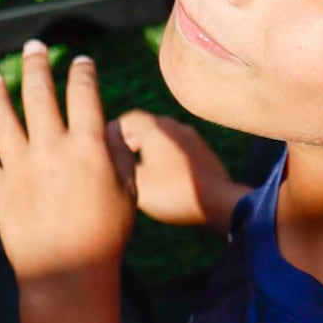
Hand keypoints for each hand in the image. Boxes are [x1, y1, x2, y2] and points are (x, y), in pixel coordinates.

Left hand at [0, 43, 139, 286]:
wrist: (68, 273)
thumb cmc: (106, 235)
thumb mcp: (127, 191)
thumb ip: (119, 155)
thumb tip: (111, 129)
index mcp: (87, 146)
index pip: (84, 95)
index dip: (83, 73)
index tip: (81, 62)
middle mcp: (50, 148)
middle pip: (38, 94)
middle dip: (35, 66)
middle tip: (32, 48)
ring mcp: (20, 168)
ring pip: (2, 120)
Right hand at [116, 108, 248, 228]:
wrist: (219, 203)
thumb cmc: (173, 192)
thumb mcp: (135, 181)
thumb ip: (119, 164)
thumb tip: (110, 156)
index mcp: (155, 127)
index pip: (126, 119)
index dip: (112, 133)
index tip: (104, 148)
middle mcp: (174, 125)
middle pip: (144, 126)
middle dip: (129, 141)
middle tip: (118, 160)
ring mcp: (191, 136)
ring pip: (162, 137)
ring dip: (148, 149)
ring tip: (138, 169)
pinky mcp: (202, 151)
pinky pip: (176, 147)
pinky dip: (164, 156)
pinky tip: (162, 176)